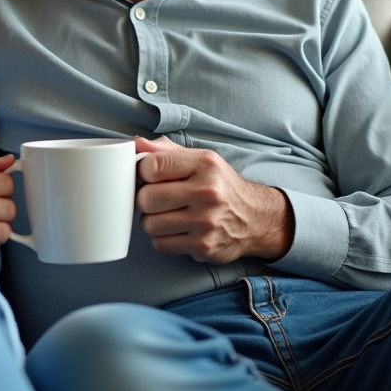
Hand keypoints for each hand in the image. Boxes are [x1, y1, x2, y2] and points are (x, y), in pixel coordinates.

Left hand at [134, 136, 294, 263]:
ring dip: (152, 221)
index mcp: (205, 164)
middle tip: (155, 199)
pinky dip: (162, 239)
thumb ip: (166, 151)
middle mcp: (208, 192)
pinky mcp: (203, 246)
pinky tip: (177, 230)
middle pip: (146, 198)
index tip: (148, 176)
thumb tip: (136, 144)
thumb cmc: (220, 186)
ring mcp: (206, 222)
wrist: (255, 218)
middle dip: (144, 199)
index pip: (153, 166)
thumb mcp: (200, 160)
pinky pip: (160, 244)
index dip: (142, 172)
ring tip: (167, 215)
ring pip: (149, 224)